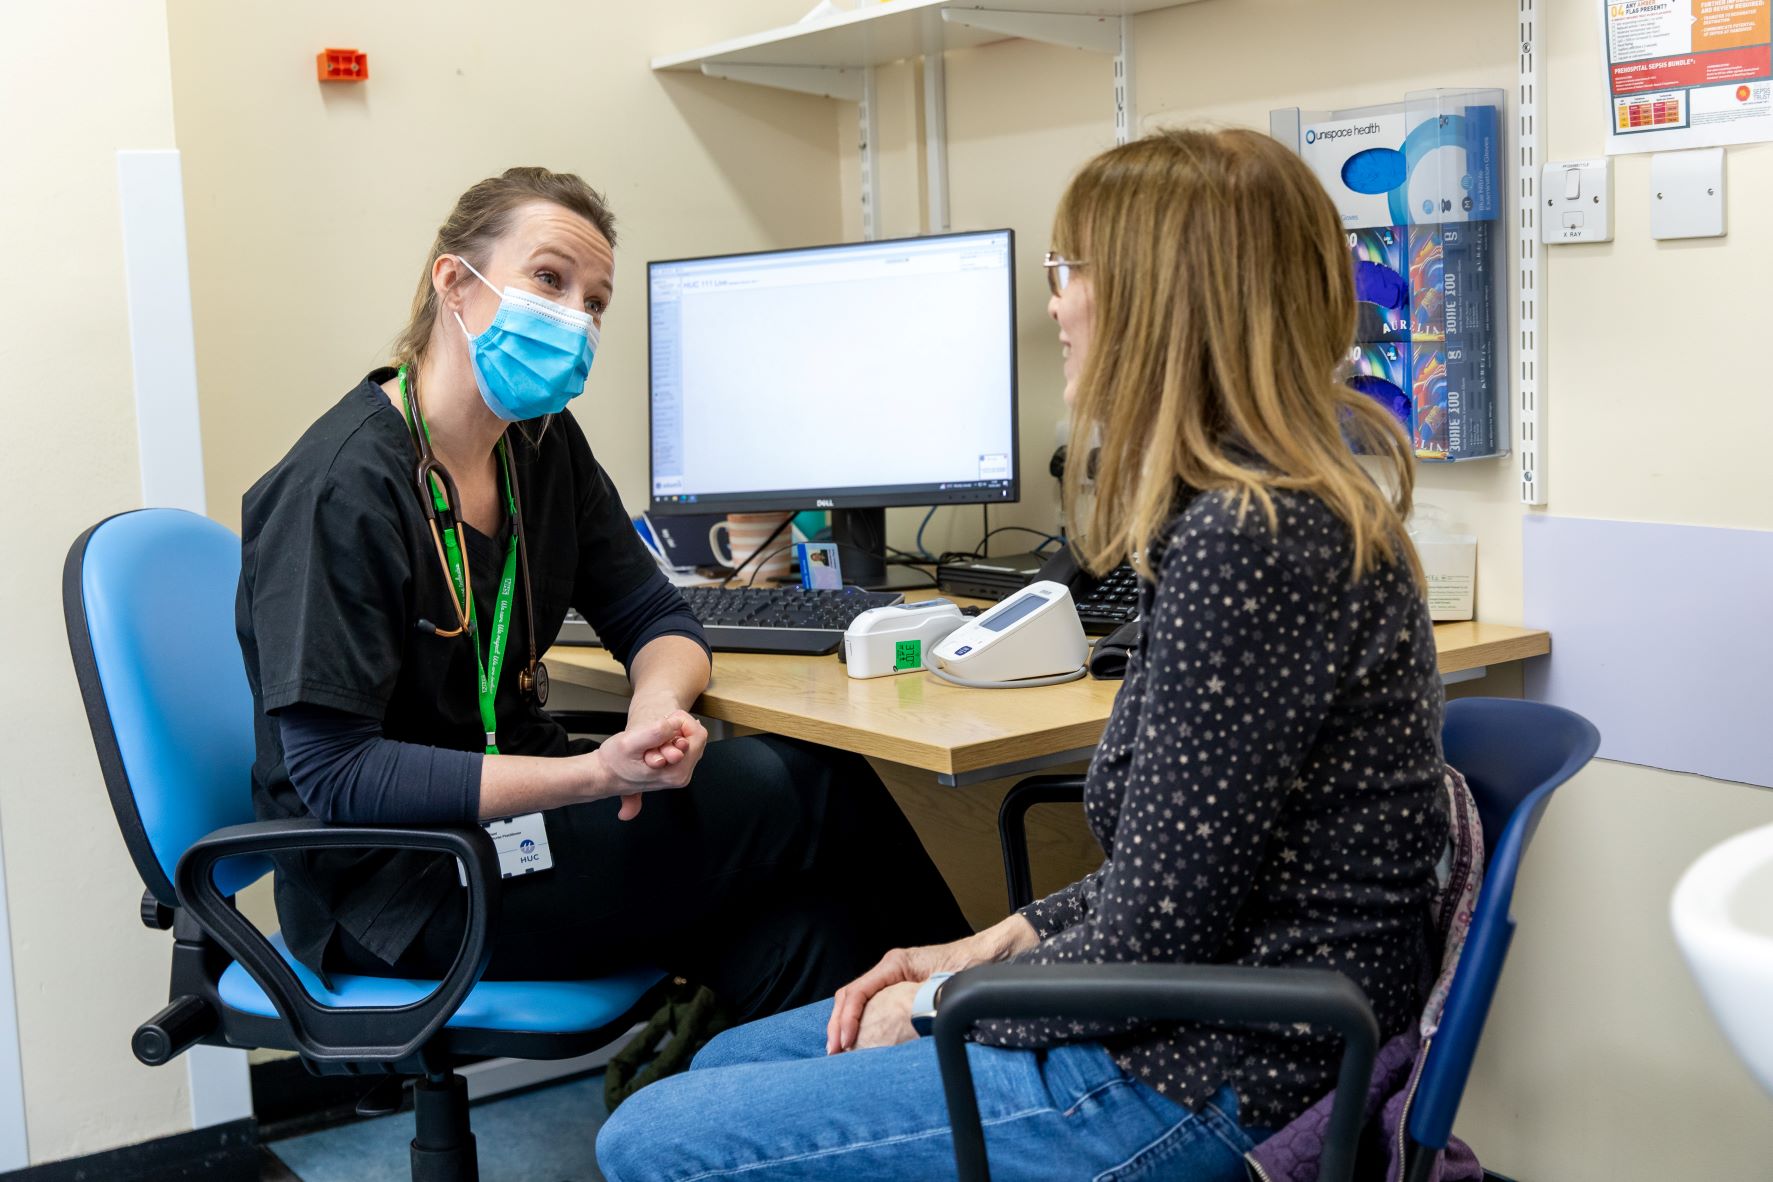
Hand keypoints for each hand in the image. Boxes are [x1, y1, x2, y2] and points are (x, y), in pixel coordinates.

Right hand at [593, 712, 706, 820]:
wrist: (604, 775)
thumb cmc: (614, 762)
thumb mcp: (630, 742)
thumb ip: (655, 732)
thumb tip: (676, 725)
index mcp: (675, 772)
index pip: (697, 735)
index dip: (680, 721)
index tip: (662, 723)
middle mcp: (680, 776)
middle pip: (697, 739)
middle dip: (678, 727)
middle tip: (656, 729)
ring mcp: (678, 774)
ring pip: (691, 742)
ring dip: (675, 733)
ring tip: (653, 737)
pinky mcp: (675, 771)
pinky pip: (684, 748)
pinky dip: (673, 740)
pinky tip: (657, 743)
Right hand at [827, 940, 971, 1053]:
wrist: (989, 955)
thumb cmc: (971, 966)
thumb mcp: (946, 985)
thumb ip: (924, 1000)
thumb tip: (907, 1024)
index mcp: (895, 964)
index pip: (858, 992)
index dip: (846, 1018)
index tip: (845, 1042)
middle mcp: (889, 969)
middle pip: (850, 995)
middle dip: (838, 1024)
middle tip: (833, 1051)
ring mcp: (893, 978)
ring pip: (856, 1000)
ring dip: (844, 1024)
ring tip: (839, 1050)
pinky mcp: (900, 988)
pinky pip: (871, 1004)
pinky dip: (859, 1021)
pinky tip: (857, 1039)